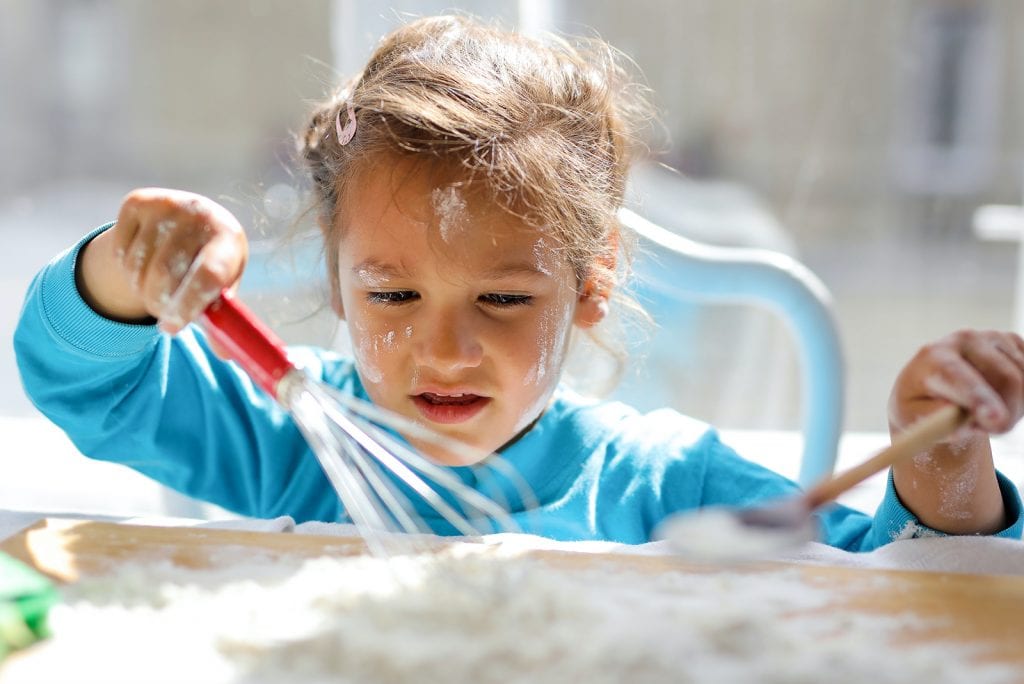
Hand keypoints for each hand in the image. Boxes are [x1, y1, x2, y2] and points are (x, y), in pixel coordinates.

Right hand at [79, 189, 247, 333]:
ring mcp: (168, 203)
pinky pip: (120, 251)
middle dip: (159, 304)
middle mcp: (200, 213)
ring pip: (138, 266)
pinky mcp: (138, 201)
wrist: (190, 222)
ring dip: (141, 289)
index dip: (187, 306)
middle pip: (165, 274)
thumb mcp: (220, 291)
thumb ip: (221, 322)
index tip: (172, 328)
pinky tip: (143, 264)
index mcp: (228, 238)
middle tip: (164, 315)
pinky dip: (126, 269)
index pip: (208, 275)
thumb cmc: (209, 267)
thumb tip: (225, 355)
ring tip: (157, 288)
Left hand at [889, 329, 1023, 441]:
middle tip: (989, 430)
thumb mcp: (914, 417)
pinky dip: (1022, 397)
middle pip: (1006, 380)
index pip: (960, 377)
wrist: (933, 384)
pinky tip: (999, 397)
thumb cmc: (920, 404)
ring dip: (1013, 410)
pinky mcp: (1012, 341)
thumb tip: (960, 416)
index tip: (994, 419)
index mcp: (933, 356)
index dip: (979, 398)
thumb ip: (933, 419)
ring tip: (985, 413)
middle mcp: (964, 339)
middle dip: (1006, 416)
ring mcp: (991, 337)